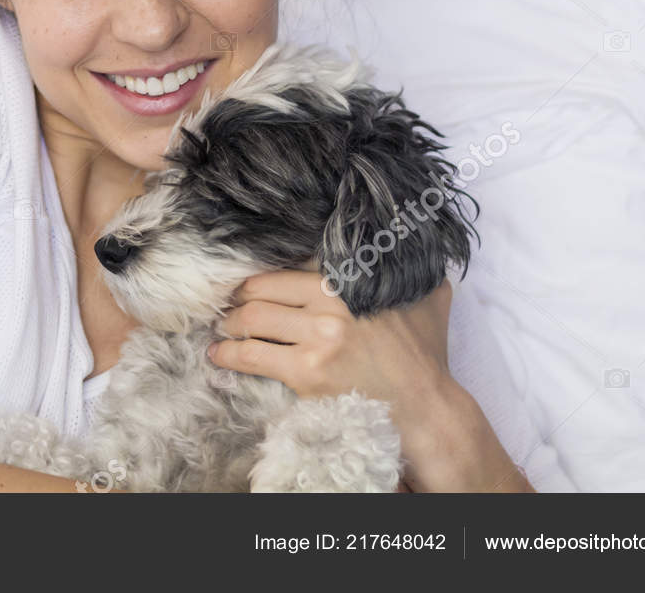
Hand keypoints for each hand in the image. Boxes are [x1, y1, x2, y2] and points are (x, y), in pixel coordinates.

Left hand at [208, 271, 530, 491]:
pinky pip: (253, 357)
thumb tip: (403, 237)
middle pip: (261, 289)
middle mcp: (330, 303)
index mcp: (350, 280)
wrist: (426, 406)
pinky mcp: (306, 372)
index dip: (261, 274)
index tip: (248, 282)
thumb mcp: (424, 296)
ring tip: (223, 326)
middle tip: (228, 304)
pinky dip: (229, 354)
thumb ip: (407, 267)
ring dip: (230, 322)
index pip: (287, 266)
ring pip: (252, 319)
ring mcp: (317, 338)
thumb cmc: (424, 352)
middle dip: (238, 296)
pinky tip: (218, 354)